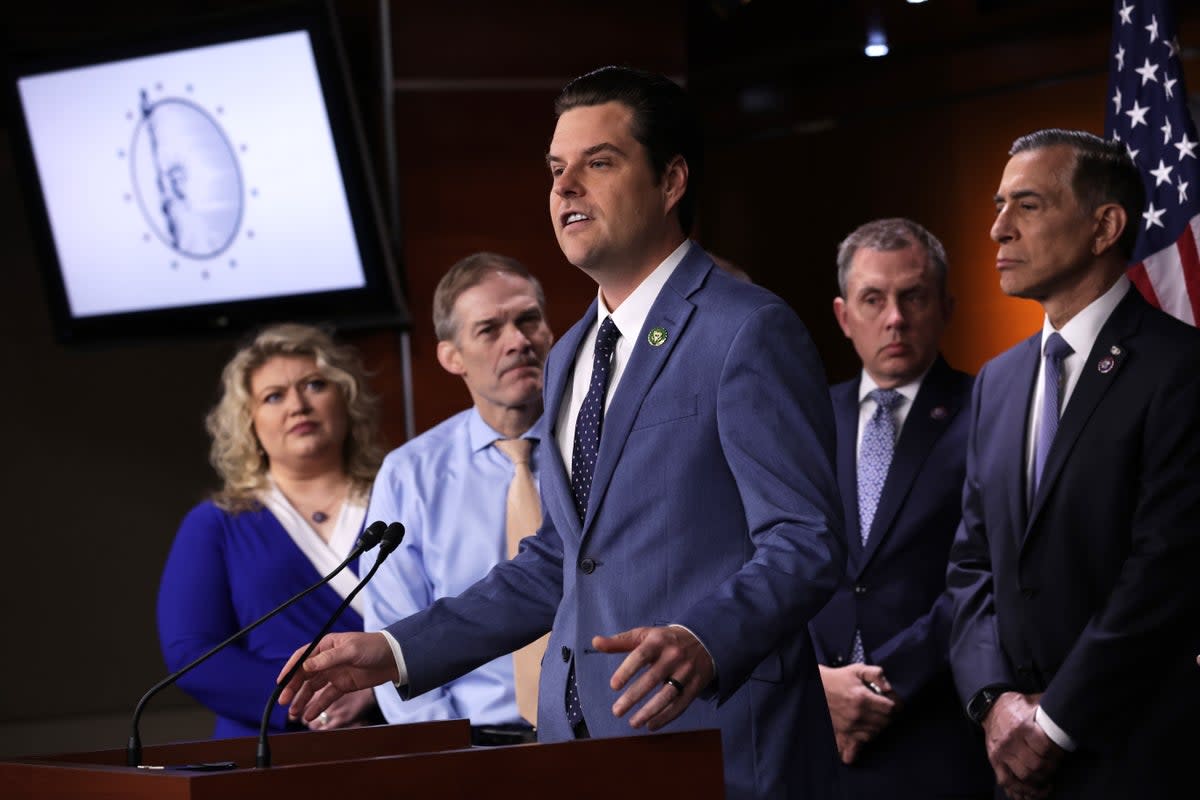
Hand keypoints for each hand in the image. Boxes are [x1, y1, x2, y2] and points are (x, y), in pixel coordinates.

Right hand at [276, 632, 396, 725]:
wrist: (394, 659)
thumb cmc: (373, 648)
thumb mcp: (350, 650)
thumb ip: (328, 659)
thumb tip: (306, 666)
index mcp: (326, 645)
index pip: (302, 657)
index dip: (290, 669)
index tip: (280, 682)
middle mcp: (327, 659)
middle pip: (304, 675)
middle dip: (293, 688)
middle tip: (284, 701)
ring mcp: (334, 673)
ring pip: (313, 688)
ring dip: (302, 700)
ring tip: (293, 713)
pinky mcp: (343, 685)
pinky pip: (326, 697)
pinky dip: (317, 706)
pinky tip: (308, 715)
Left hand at [592, 626, 714, 731]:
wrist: (703, 640)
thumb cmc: (665, 640)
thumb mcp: (645, 635)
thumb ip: (620, 641)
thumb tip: (595, 642)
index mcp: (658, 642)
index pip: (640, 656)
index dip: (626, 671)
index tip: (613, 686)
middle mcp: (674, 656)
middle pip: (652, 679)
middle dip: (633, 697)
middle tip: (616, 711)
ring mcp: (686, 671)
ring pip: (667, 695)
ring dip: (649, 712)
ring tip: (633, 723)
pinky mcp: (696, 685)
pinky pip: (680, 705)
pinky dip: (666, 717)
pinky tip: (651, 725)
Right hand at [818, 664, 897, 763]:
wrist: (817, 687)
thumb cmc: (839, 678)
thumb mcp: (857, 670)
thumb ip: (876, 674)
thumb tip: (888, 687)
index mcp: (862, 698)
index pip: (890, 708)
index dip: (895, 705)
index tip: (892, 702)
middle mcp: (857, 714)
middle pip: (885, 722)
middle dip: (888, 715)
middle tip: (883, 708)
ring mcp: (850, 725)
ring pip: (876, 732)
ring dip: (879, 725)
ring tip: (875, 716)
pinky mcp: (844, 731)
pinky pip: (863, 741)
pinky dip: (868, 737)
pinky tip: (867, 728)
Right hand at [981, 692, 1062, 799]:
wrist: (990, 707)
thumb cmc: (1017, 706)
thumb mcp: (1034, 702)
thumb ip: (1050, 709)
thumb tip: (1073, 709)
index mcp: (1023, 725)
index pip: (1045, 748)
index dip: (1057, 754)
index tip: (1061, 754)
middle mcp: (1010, 740)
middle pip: (1036, 765)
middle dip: (1050, 769)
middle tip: (1055, 767)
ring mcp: (1001, 752)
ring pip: (1024, 776)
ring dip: (1039, 781)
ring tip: (1047, 779)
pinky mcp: (995, 760)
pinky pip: (1007, 781)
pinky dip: (1021, 789)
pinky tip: (1032, 789)